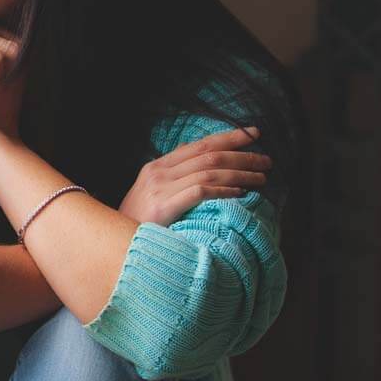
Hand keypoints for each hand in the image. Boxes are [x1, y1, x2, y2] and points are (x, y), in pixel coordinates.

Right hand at [118, 126, 271, 225]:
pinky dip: (224, 189)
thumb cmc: (137, 223)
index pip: (199, 144)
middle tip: (267, 160)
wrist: (114, 246)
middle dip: (242, 154)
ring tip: (262, 178)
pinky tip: (241, 193)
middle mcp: (158, 173)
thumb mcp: (151, 193)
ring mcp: (159, 189)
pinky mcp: (163, 207)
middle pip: (208, 155)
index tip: (254, 134)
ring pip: (209, 171)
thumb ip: (172, 174)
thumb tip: (193, 153)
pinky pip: (201, 192)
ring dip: (240, 172)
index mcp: (157, 166)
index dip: (229, 137)